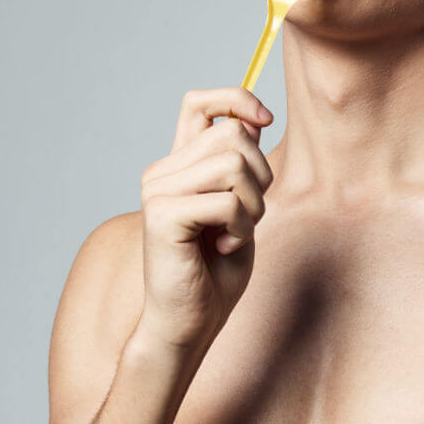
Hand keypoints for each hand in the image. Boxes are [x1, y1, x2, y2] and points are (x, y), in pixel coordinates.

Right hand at [133, 87, 275, 353]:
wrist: (188, 324)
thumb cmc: (214, 274)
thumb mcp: (240, 210)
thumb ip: (241, 167)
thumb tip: (255, 120)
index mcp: (178, 167)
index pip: (200, 102)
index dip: (237, 100)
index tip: (266, 121)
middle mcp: (162, 172)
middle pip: (232, 134)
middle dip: (261, 176)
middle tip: (249, 216)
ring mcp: (157, 191)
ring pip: (232, 165)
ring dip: (253, 206)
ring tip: (236, 236)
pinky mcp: (162, 215)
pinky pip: (225, 202)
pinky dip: (241, 229)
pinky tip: (225, 248)